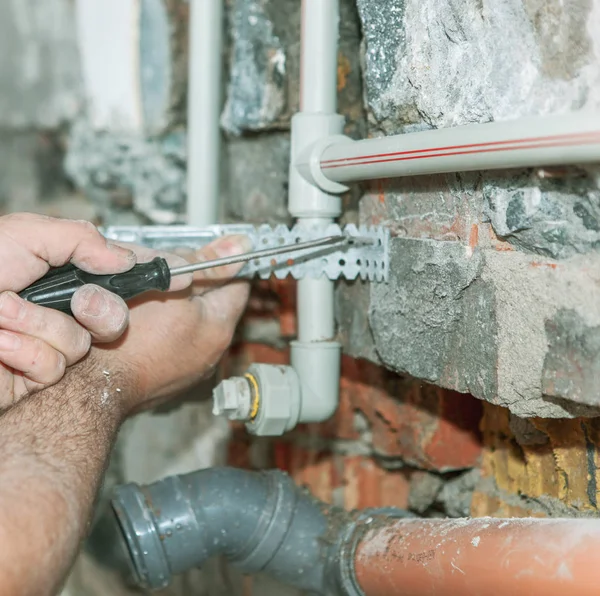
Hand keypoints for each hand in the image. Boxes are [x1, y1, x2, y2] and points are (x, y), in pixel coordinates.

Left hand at [0, 213, 137, 406]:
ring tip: (2, 320)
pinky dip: (25, 354)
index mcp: (58, 274)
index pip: (116, 275)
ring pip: (84, 342)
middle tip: (72, 301)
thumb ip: (81, 238)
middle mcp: (57, 309)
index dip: (148, 277)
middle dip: (96, 307)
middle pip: (113, 313)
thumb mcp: (24, 235)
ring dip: (39, 328)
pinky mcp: (35, 376)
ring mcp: (47, 343)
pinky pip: (56, 366)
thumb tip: (122, 258)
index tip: (182, 277)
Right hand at [91, 235, 250, 416]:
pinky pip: (174, 343)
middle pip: (213, 302)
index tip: (204, 254)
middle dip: (194, 282)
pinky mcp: (168, 377)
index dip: (220, 264)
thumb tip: (239, 245)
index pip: (237, 284)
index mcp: (219, 328)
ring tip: (150, 296)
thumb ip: (206, 263)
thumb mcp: (170, 284)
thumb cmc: (126, 337)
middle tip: (167, 272)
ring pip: (191, 322)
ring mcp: (190, 368)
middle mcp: (211, 352)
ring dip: (177, 305)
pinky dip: (163, 329)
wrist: (93, 384)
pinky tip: (143, 322)